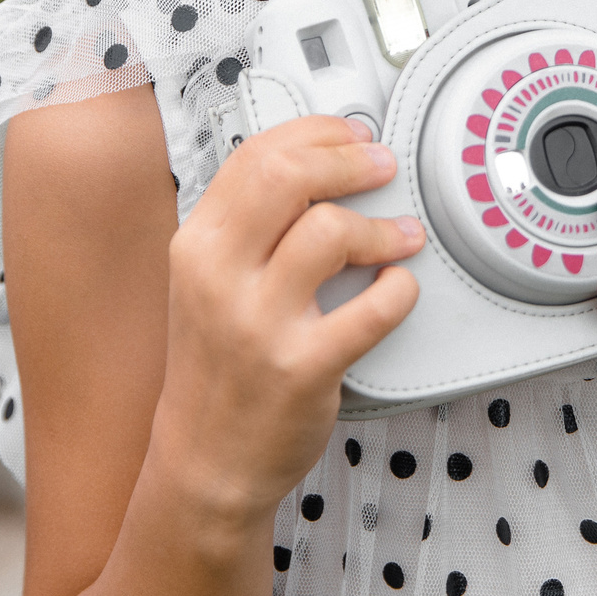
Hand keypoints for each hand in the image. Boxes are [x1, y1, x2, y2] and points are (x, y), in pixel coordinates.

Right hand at [154, 116, 423, 517]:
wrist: (206, 461)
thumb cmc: (218, 368)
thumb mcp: (206, 284)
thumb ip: (247, 228)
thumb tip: (314, 166)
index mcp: (196, 246)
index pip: (255, 157)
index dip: (315, 134)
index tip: (350, 134)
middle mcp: (219, 277)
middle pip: (287, 176)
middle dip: (348, 160)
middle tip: (382, 166)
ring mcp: (259, 324)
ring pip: (330, 232)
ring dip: (381, 228)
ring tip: (400, 237)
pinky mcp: (303, 367)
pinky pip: (372, 308)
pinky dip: (399, 289)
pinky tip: (398, 288)